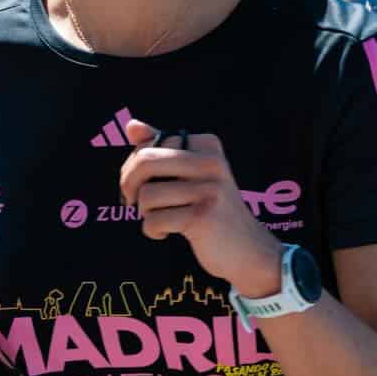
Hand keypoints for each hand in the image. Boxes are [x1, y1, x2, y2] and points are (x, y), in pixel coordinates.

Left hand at [119, 120, 281, 296]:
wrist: (248, 249)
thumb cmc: (212, 209)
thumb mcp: (191, 174)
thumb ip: (161, 149)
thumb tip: (131, 125)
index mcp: (208, 146)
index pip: (151, 144)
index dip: (134, 165)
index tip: (141, 184)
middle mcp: (212, 163)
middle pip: (145, 161)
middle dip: (128, 183)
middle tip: (131, 201)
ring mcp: (209, 190)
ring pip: (146, 194)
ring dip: (144, 212)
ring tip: (160, 218)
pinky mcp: (203, 217)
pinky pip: (154, 220)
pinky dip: (152, 230)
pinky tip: (166, 233)